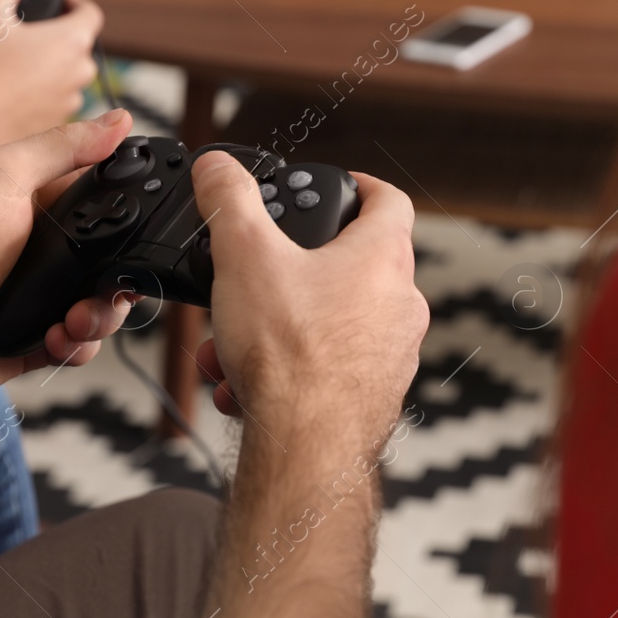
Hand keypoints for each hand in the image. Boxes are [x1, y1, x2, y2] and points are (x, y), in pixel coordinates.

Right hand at [0, 0, 105, 144]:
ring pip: (68, 72)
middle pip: (79, 43)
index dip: (76, 2)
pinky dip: (43, 89)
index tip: (60, 2)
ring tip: (16, 61)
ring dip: (50, 63)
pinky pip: (57, 97)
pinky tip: (14, 87)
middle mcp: (80, 71)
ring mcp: (71, 100)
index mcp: (72, 41)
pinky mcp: (58, 122)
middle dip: (57, 34)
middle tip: (27, 32)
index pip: (91, 12)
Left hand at [0, 110, 137, 405]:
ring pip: (104, 307)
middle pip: (115, 262)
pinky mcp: (37, 338)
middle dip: (121, 279)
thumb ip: (64, 146)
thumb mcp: (2, 174)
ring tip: (72, 319)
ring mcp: (42, 296)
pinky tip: (53, 336)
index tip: (141, 226)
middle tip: (105, 285)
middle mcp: (45, 250)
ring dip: (99, 317)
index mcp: (42, 206)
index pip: (109, 204)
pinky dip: (76, 345)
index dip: (131, 215)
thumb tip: (118, 119)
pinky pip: (80, 345)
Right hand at [189, 154, 426, 432]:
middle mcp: (400, 304)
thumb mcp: (244, 255)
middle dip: (288, 272)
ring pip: (329, 323)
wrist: (307, 450)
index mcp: (383, 257)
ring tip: (230, 345)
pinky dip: (286, 370)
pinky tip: (242, 388)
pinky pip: (326, 369)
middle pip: (349, 265)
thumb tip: (217, 166)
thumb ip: (228, 201)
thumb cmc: (291, 353)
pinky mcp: (373, 397)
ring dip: (276, 327)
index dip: (360, 184)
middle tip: (253, 277)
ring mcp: (392, 354)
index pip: (388, 200)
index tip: (335, 185)